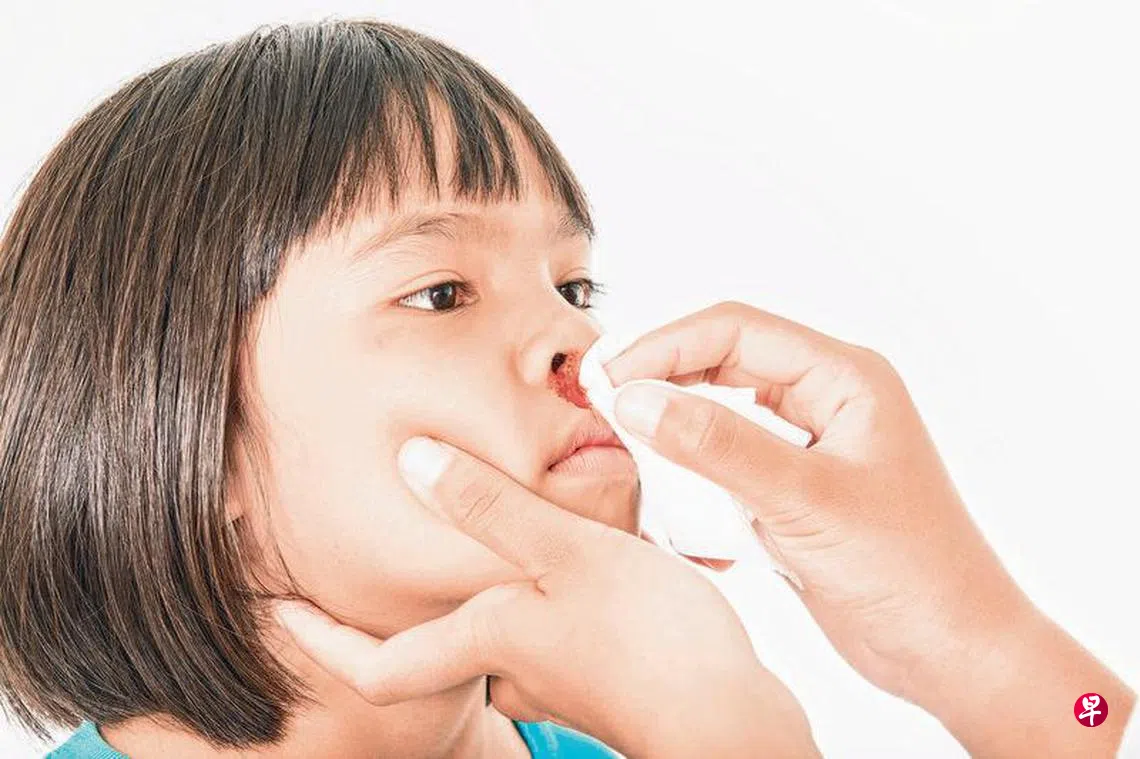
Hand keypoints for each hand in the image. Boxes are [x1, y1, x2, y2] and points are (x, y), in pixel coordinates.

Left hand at [275, 435, 819, 758]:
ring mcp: (558, 674)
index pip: (374, 664)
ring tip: (483, 533)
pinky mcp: (602, 671)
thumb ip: (493, 506)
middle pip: (431, 645)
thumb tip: (413, 460)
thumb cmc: (652, 641)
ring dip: (476, 590)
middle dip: (397, 606)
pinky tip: (571, 551)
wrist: (731, 719)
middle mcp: (512, 664)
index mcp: (489, 636)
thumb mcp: (568, 553)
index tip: (274, 613)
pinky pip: (548, 628)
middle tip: (375, 554)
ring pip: (495, 633)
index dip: (317, 642)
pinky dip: (538, 591)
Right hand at [603, 301, 1134, 757]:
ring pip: (724, 411)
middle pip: (725, 362)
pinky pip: (731, 459)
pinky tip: (673, 487)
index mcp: (845, 378)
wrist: (951, 652)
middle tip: (605, 403)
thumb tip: (636, 399)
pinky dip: (697, 469)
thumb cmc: (909, 570)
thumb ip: (718, 446)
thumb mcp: (804, 501)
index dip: (665, 346)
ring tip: (631, 441)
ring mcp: (810, 445)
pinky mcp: (796, 489)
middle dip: (665, 378)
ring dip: (679, 424)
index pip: (736, 330)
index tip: (609, 376)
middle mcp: (827, 400)